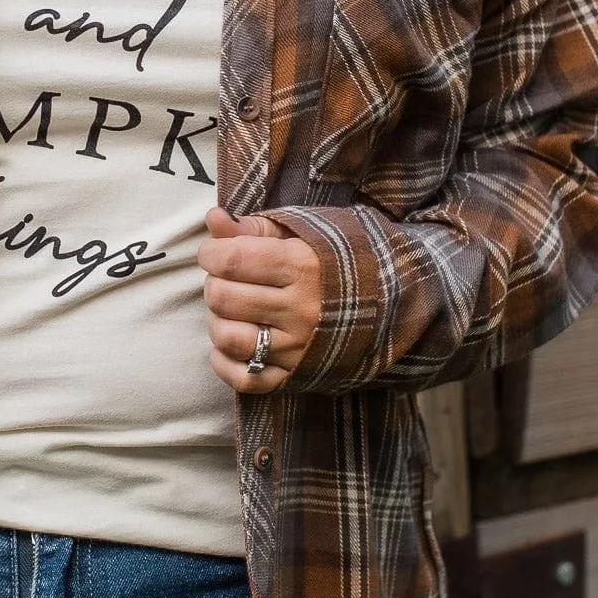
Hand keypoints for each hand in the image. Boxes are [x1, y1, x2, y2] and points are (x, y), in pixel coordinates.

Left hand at [199, 207, 322, 393]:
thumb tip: (213, 218)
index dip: (210, 252)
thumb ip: (252, 226)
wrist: (387, 299)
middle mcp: (301, 310)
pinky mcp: (295, 376)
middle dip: (213, 283)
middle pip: (224, 298)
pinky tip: (232, 340)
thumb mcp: (299, 232)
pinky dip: (224, 362)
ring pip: (228, 338)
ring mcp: (298, 348)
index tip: (215, 251)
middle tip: (225, 278)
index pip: (231, 260)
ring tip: (230, 309)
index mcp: (303, 266)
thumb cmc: (334, 258)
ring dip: (217, 320)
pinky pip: (243, 378)